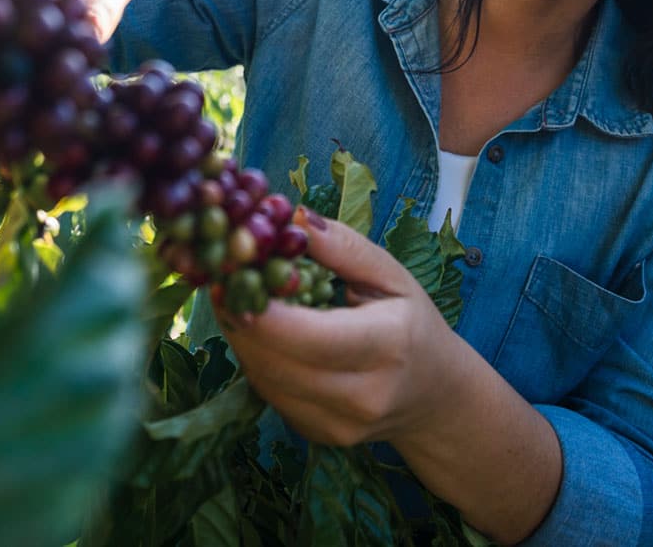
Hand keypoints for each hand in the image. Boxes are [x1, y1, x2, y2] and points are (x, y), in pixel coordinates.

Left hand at [214, 207, 461, 449]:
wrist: (433, 394)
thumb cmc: (412, 322)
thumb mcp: (390, 274)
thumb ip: (342, 247)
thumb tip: (294, 218)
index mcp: (387, 346)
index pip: (310, 336)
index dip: (263, 310)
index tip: (232, 274)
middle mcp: (362, 394)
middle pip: (277, 361)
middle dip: (239, 316)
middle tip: (219, 275)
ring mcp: (337, 423)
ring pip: (265, 378)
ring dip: (241, 334)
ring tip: (230, 293)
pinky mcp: (316, 434)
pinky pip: (269, 391)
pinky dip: (255, 356)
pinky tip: (254, 326)